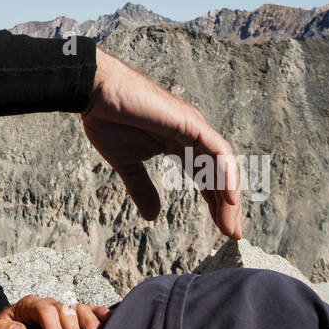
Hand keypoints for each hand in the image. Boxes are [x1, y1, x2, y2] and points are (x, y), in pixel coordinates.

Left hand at [0, 295, 110, 328]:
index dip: (53, 328)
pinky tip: (109, 321)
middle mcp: (51, 303)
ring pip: (80, 310)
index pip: (46, 310)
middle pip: (66, 311)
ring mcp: (64, 308)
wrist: (10, 325)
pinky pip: (89, 311)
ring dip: (90, 324)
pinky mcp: (73, 315)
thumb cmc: (5, 328)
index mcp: (31, 304)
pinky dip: (100, 314)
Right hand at [83, 48, 242, 239]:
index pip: (207, 177)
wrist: (95, 93)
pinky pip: (218, 150)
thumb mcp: (128, 164)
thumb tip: (152, 217)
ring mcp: (193, 128)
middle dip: (228, 205)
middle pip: (220, 174)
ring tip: (231, 225)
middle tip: (232, 234)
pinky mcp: (190, 123)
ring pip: (224, 165)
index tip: (222, 230)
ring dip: (229, 196)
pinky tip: (230, 198)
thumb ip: (143, 188)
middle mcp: (193, 136)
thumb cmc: (108, 120)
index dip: (216, 203)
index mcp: (180, 144)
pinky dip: (226, 174)